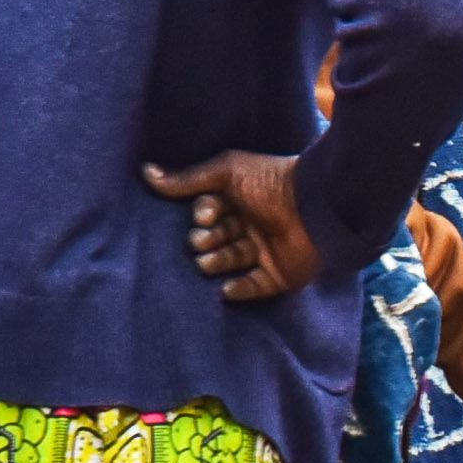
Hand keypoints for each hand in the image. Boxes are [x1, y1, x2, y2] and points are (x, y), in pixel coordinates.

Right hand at [147, 153, 321, 301]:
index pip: (210, 212)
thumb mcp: (227, 172)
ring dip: (216, 262)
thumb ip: (188, 178)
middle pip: (216, 238)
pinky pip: (253, 288)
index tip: (205, 215)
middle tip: (203, 239)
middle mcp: (250, 225)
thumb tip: (146, 172)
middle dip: (205, 241)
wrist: (316, 206)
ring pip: (230, 262)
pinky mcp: (279, 276)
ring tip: (210, 259)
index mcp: (239, 199)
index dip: (203, 215)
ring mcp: (265, 252)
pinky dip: (239, 290)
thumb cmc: (271, 182)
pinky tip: (227, 289)